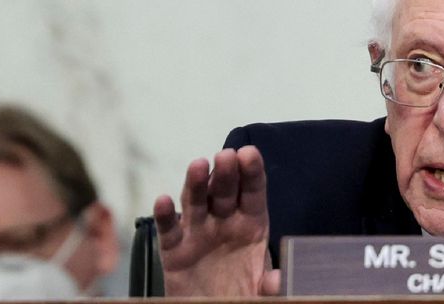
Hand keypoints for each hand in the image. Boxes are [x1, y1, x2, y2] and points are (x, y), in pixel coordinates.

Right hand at [153, 146, 280, 296]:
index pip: (253, 193)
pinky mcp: (174, 250)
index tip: (249, 154)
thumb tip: (279, 279)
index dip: (251, 172)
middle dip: (226, 173)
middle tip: (226, 155)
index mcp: (252, 225)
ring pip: (196, 202)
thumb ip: (274, 285)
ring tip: (198, 165)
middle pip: (224, 191)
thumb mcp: (264, 291)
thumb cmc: (243, 295)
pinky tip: (163, 201)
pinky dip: (165, 216)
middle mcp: (224, 222)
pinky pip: (169, 231)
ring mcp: (198, 233)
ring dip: (196, 183)